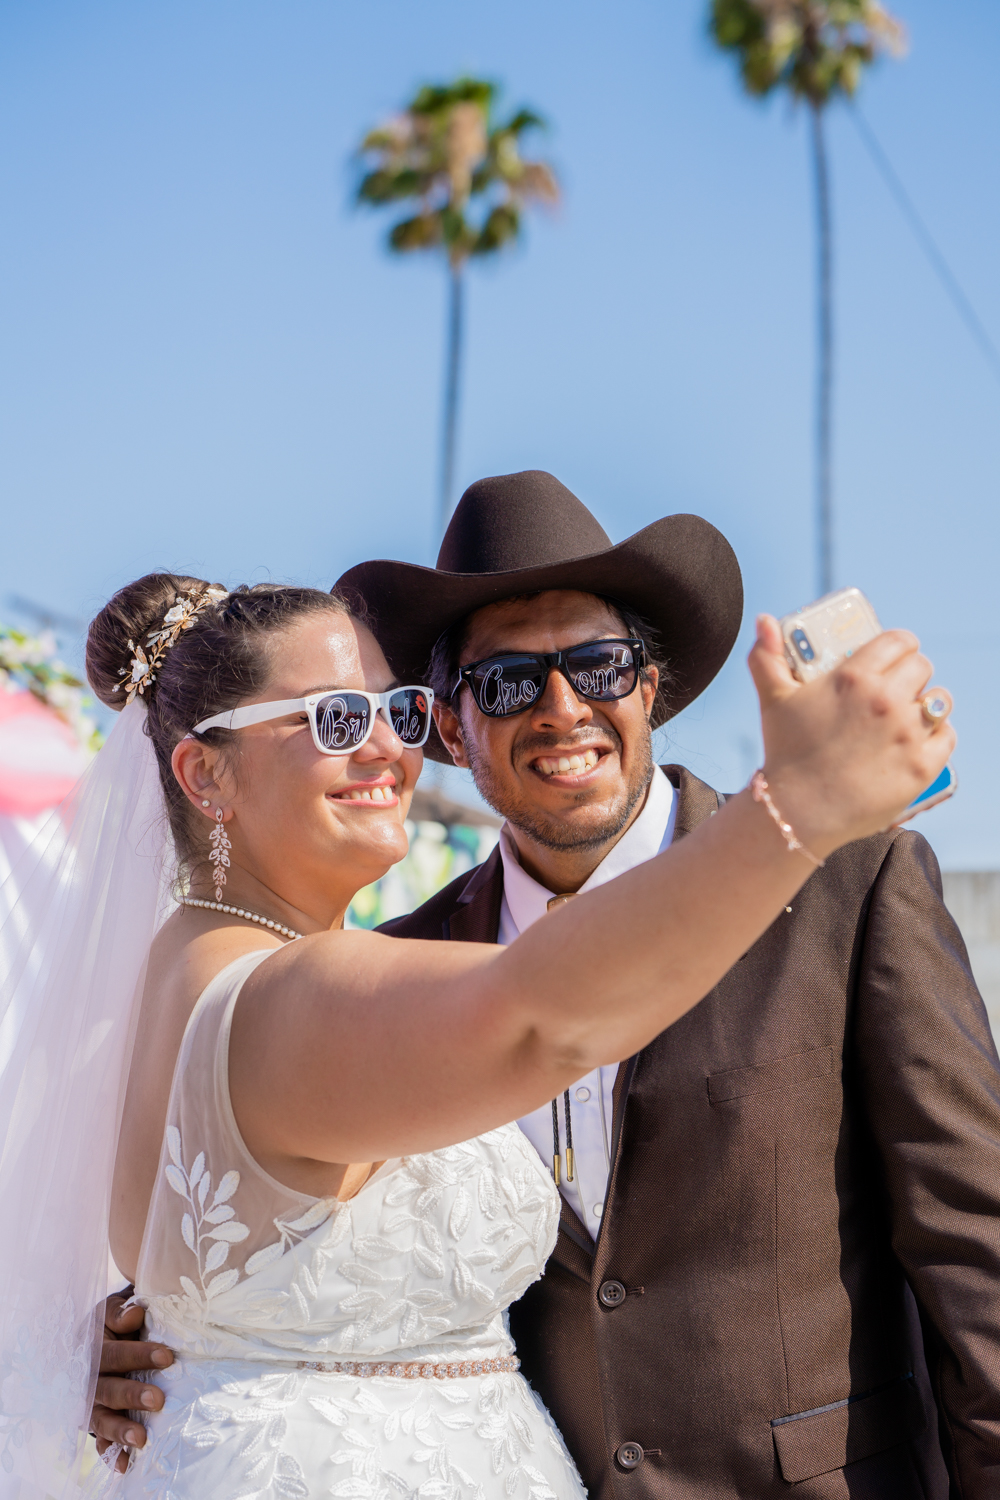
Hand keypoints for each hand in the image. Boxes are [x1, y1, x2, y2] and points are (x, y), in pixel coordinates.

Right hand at [91, 1292, 173, 1474]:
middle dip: (132, 1395)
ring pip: (101, 1419)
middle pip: (107, 1389)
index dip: (138, 1355)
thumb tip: (134, 1316)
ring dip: (120, 1430)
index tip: (167, 1358)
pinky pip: (101, 1440)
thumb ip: (120, 1313)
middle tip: (158, 1400)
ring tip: (142, 1439)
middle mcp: (88, 1379)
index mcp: (92, 1348)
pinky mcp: (95, 1421)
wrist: (101, 1339)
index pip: (114, 1353)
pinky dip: (110, 1453)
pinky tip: (123, 1466)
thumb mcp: (112, 1311)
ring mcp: (90, 1403)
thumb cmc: (115, 1323)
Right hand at [748, 614, 954, 857]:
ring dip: (927, 704)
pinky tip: (920, 740)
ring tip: (912, 715)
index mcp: (855, 677)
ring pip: (938, 701)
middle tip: (899, 688)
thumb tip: (765, 620)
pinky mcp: (922, 766)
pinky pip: (947, 737)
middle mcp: (886, 700)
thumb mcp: (772, 699)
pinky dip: (937, 737)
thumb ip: (766, 655)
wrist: (797, 812)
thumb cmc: (785, 753)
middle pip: (922, 667)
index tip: (897, 655)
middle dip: (912, 673)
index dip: (901, 645)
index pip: (899, 641)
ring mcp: (907, 734)